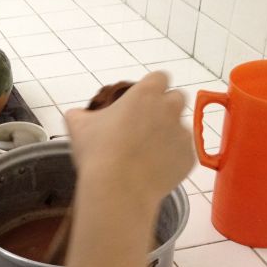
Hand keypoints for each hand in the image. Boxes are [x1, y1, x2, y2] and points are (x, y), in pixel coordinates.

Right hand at [65, 71, 193, 205]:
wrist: (118, 190)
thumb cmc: (97, 153)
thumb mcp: (78, 127)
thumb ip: (80, 115)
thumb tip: (78, 115)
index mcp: (145, 94)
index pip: (159, 77)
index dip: (151, 87)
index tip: (140, 100)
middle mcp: (169, 109)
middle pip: (177, 97)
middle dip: (166, 107)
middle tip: (146, 125)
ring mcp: (182, 134)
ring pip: (181, 128)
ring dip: (168, 135)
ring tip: (146, 154)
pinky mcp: (189, 158)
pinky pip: (183, 154)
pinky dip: (172, 160)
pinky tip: (153, 171)